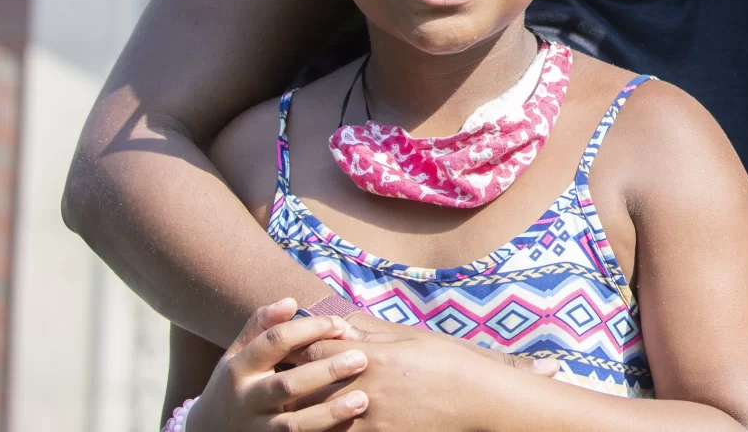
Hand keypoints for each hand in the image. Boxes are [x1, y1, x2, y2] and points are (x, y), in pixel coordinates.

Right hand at [187, 298, 370, 431]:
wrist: (207, 431)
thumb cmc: (234, 383)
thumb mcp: (237, 353)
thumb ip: (262, 326)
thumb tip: (291, 301)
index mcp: (238, 368)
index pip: (275, 341)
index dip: (310, 329)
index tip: (340, 324)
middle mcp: (244, 400)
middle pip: (287, 385)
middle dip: (326, 371)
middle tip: (361, 359)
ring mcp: (254, 429)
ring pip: (293, 424)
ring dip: (330, 412)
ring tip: (362, 400)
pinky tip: (348, 426)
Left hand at [295, 325, 554, 431]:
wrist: (479, 400)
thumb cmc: (449, 362)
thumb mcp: (412, 338)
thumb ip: (372, 332)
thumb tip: (340, 326)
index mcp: (371, 356)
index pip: (314, 348)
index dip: (294, 344)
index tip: (281, 344)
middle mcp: (363, 388)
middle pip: (305, 385)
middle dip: (286, 380)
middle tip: (267, 378)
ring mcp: (367, 420)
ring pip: (313, 418)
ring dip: (296, 411)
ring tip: (283, 407)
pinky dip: (323, 430)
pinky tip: (314, 426)